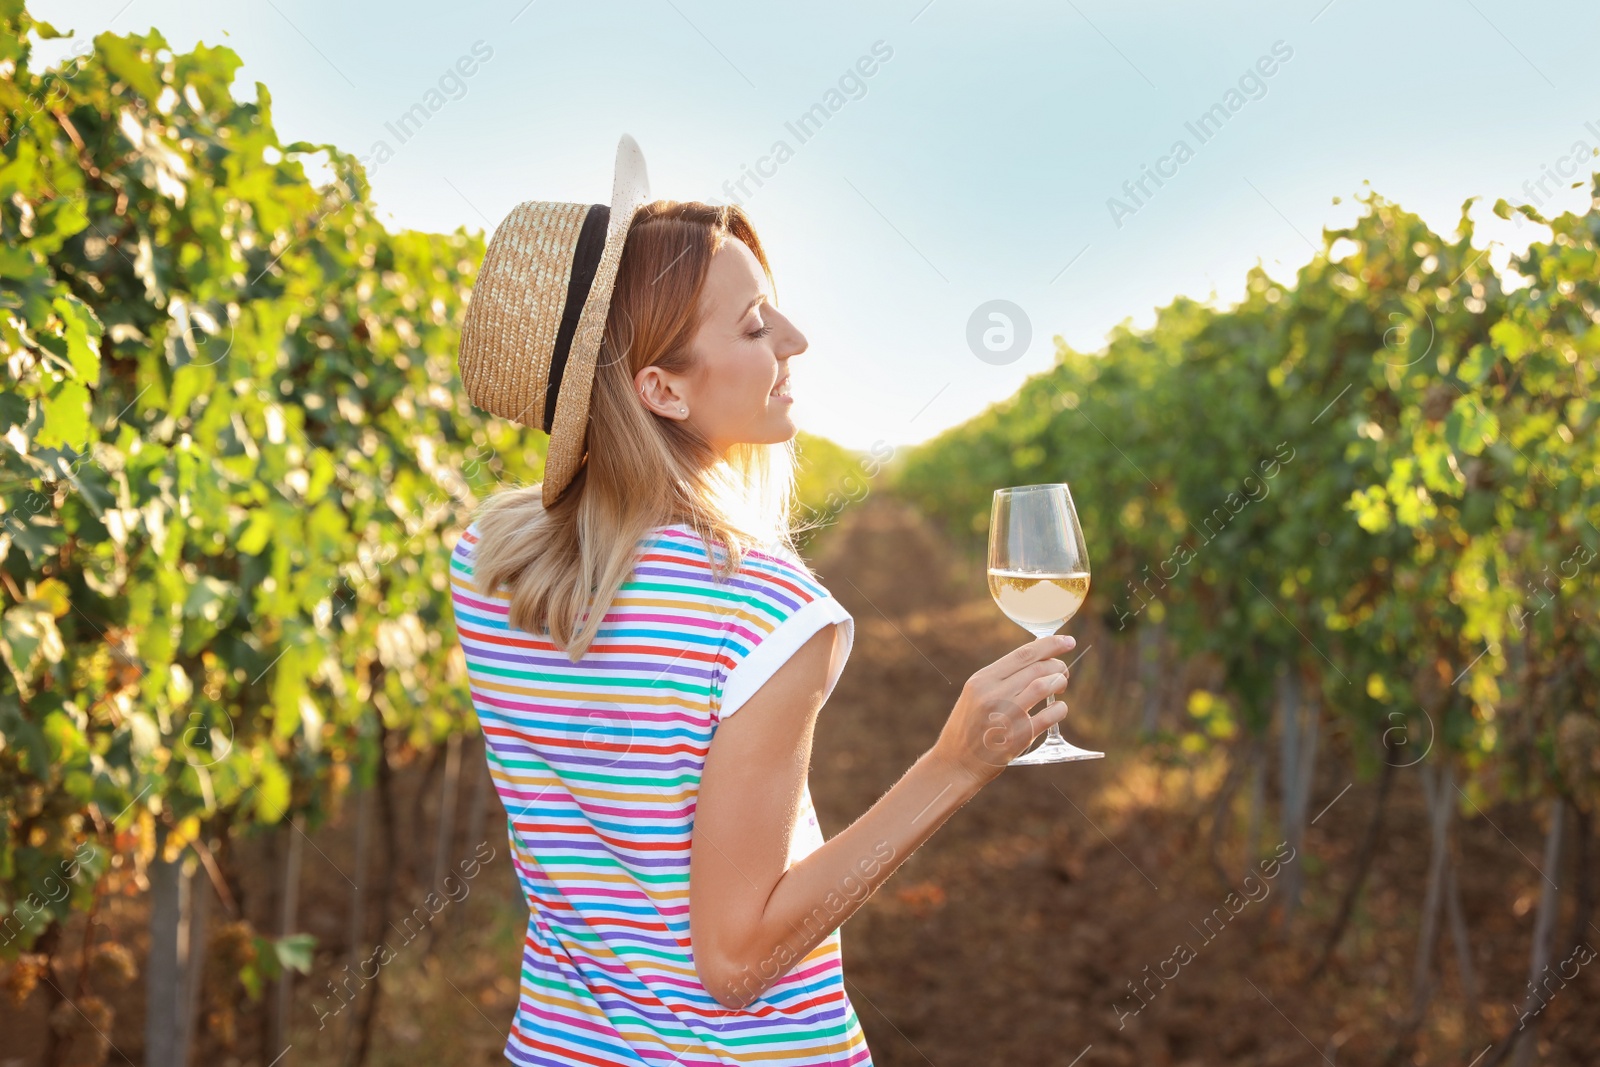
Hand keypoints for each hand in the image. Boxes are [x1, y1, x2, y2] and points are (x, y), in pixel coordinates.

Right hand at [931, 633, 1074, 787]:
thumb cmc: (969, 727)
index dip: (1050, 644)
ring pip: (1045, 686)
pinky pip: (1050, 715)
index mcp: (982, 680)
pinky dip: (1060, 709)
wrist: (955, 763)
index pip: (1023, 654)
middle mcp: (992, 694)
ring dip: (1060, 682)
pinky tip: (1059, 709)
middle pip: (1038, 668)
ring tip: (1062, 685)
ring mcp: (1006, 715)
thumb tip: (1036, 661)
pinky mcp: (1018, 737)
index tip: (1068, 641)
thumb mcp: (975, 695)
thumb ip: (1001, 678)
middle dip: (1057, 666)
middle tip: (1063, 671)